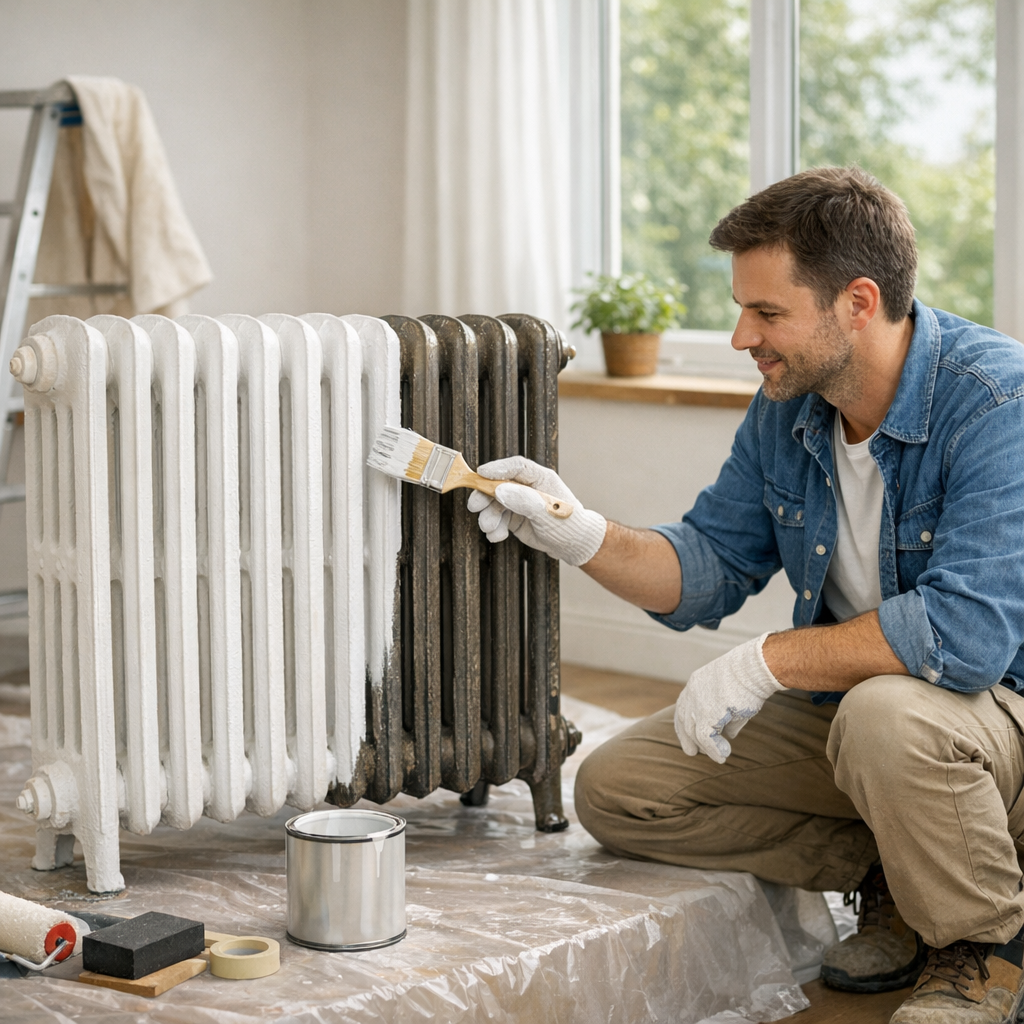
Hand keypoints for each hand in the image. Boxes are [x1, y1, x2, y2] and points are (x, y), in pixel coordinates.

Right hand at [466, 456, 606, 565]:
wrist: (574, 546)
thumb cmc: (569, 525)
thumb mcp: (547, 513)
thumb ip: (525, 501)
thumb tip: (500, 490)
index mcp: (540, 479)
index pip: (516, 467)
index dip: (497, 468)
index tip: (480, 473)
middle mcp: (527, 488)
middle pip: (499, 484)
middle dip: (484, 495)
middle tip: (474, 506)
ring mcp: (520, 502)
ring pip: (494, 503)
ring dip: (488, 516)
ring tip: (490, 529)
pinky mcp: (514, 517)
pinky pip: (497, 519)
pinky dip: (494, 528)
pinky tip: (498, 536)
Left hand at [674, 633, 783, 762]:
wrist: (755, 667)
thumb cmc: (750, 680)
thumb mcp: (733, 699)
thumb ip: (727, 717)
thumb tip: (729, 735)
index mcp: (696, 684)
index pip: (683, 707)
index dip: (684, 724)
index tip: (688, 737)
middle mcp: (692, 692)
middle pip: (683, 720)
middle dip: (687, 738)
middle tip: (692, 752)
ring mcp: (698, 702)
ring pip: (694, 732)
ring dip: (705, 748)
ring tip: (719, 756)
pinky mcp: (708, 713)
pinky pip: (705, 737)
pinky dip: (713, 749)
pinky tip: (723, 755)